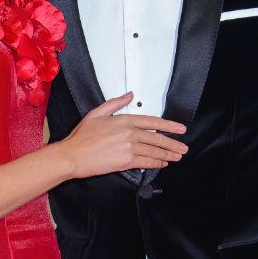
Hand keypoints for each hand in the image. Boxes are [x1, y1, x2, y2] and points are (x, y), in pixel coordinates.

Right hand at [60, 92, 187, 177]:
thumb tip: (129, 94)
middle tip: (183, 146)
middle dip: (173, 143)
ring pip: (154, 151)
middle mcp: (129, 133)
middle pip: (157, 138)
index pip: (152, 122)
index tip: (180, 128)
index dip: (169, 125)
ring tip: (178, 156)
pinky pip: (146, 162)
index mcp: (123, 120)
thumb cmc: (82, 136)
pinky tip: (163, 163)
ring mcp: (128, 148)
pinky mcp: (126, 162)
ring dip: (168, 154)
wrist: (73, 155)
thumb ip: (116, 103)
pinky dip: (157, 163)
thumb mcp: (97, 112)